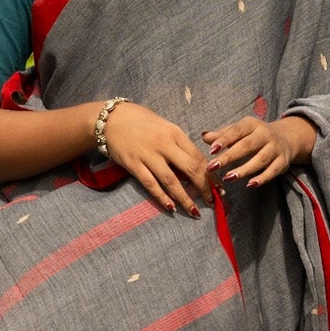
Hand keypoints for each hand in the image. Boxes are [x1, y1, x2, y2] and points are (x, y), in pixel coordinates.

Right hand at [100, 101, 211, 217]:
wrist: (110, 118)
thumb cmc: (140, 121)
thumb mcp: (165, 126)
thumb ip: (180, 143)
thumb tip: (197, 162)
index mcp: (175, 133)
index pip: (198, 157)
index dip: (211, 175)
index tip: (219, 188)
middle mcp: (164, 144)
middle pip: (190, 169)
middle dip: (204, 188)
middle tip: (213, 202)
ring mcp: (148, 155)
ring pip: (172, 181)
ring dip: (184, 198)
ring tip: (194, 212)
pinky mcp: (134, 164)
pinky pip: (150, 184)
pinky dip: (161, 197)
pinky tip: (171, 207)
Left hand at [203, 115, 316, 188]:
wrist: (285, 139)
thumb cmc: (255, 136)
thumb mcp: (240, 131)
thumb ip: (222, 135)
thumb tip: (204, 136)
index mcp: (252, 124)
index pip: (237, 131)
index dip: (224, 140)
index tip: (211, 150)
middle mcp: (265, 135)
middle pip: (247, 146)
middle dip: (229, 157)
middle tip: (212, 167)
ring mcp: (275, 148)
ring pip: (260, 160)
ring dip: (244, 169)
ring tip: (228, 178)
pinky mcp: (282, 161)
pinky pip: (272, 171)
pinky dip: (262, 178)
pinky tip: (249, 184)